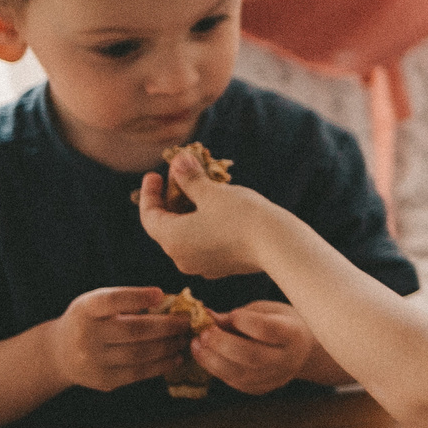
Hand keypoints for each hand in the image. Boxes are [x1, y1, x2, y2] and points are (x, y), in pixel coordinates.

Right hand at [48, 285, 192, 392]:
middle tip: (187, 322)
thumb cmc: (90, 321)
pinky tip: (175, 358)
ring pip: (139, 354)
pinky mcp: (103, 380)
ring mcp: (94, 360)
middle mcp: (86, 335)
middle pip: (134, 330)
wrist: (59, 354)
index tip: (160, 294)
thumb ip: (126, 301)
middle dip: (166, 326)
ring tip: (184, 340)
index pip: (112, 301)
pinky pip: (137, 374)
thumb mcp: (97, 304)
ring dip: (168, 346)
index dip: (137, 297)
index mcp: (86, 309)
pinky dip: (160, 366)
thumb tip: (171, 304)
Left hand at [136, 147, 286, 278]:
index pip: (149, 215)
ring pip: (186, 235)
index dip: (149, 192)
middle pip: (166, 226)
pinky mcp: (222, 266)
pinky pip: (203, 243)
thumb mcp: (212, 193)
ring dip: (189, 211)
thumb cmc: (241, 216)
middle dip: (171, 199)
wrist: (278, 246)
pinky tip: (217, 209)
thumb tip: (178, 160)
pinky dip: (203, 225)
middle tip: (179, 176)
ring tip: (201, 190)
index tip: (154, 174)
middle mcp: (182, 257)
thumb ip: (190, 178)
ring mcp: (202, 265)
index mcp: (172, 239)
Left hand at [191, 298, 315, 395]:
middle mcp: (287, 360)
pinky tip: (204, 355)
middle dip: (222, 344)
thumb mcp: (266, 310)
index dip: (246, 322)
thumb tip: (206, 316)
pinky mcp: (261, 389)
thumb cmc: (280, 322)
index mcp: (293, 334)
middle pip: (252, 356)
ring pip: (240, 374)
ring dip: (212, 359)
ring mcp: (274, 378)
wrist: (301, 349)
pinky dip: (215, 369)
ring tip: (196, 344)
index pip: (268, 331)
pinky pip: (235, 382)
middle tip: (204, 332)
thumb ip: (240, 315)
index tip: (233, 314)